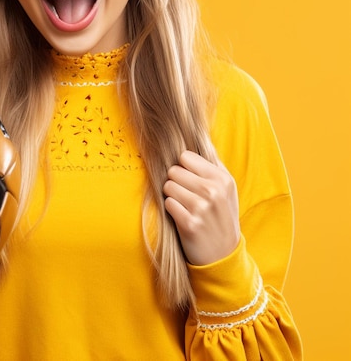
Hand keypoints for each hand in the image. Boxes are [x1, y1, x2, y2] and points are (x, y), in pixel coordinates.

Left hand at [163, 150, 239, 265]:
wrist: (224, 256)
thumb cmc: (221, 217)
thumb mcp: (227, 190)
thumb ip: (213, 164)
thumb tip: (201, 138)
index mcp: (223, 179)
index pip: (185, 156)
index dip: (183, 168)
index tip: (190, 181)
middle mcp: (214, 190)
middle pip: (174, 170)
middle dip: (176, 182)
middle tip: (187, 197)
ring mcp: (202, 207)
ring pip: (168, 185)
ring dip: (172, 196)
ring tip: (185, 207)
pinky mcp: (189, 223)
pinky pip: (167, 203)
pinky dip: (171, 210)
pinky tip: (183, 218)